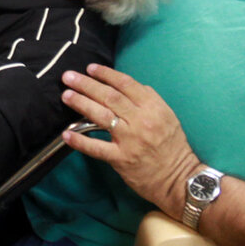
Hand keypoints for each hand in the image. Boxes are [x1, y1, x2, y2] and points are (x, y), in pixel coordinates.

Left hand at [59, 64, 199, 218]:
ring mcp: (130, 140)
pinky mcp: (121, 159)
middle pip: (109, 97)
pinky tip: (67, 134)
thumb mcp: (168, 116)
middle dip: (86, 84)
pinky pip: (96, 148)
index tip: (90, 68)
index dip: (106, 74)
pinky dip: (80, 140)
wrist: (178, 178)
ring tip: (66, 95)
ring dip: (81, 104)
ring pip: (101, 116)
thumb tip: (126, 86)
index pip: (126, 84)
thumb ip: (149, 99)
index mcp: (153, 107)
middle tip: (69, 77)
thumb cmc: (172, 146)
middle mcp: (141, 121)